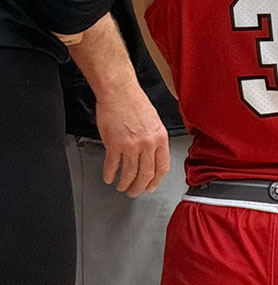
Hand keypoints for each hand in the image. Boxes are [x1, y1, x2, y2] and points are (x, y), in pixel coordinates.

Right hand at [94, 79, 169, 196]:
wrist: (120, 92)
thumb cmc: (135, 102)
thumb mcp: (154, 121)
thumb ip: (153, 139)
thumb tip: (151, 155)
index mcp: (160, 137)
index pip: (162, 166)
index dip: (156, 180)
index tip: (151, 186)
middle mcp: (148, 143)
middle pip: (146, 174)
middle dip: (139, 187)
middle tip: (134, 192)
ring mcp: (131, 145)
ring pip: (129, 174)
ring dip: (125, 184)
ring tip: (121, 187)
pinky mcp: (114, 145)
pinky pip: (112, 166)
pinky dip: (109, 175)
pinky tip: (109, 177)